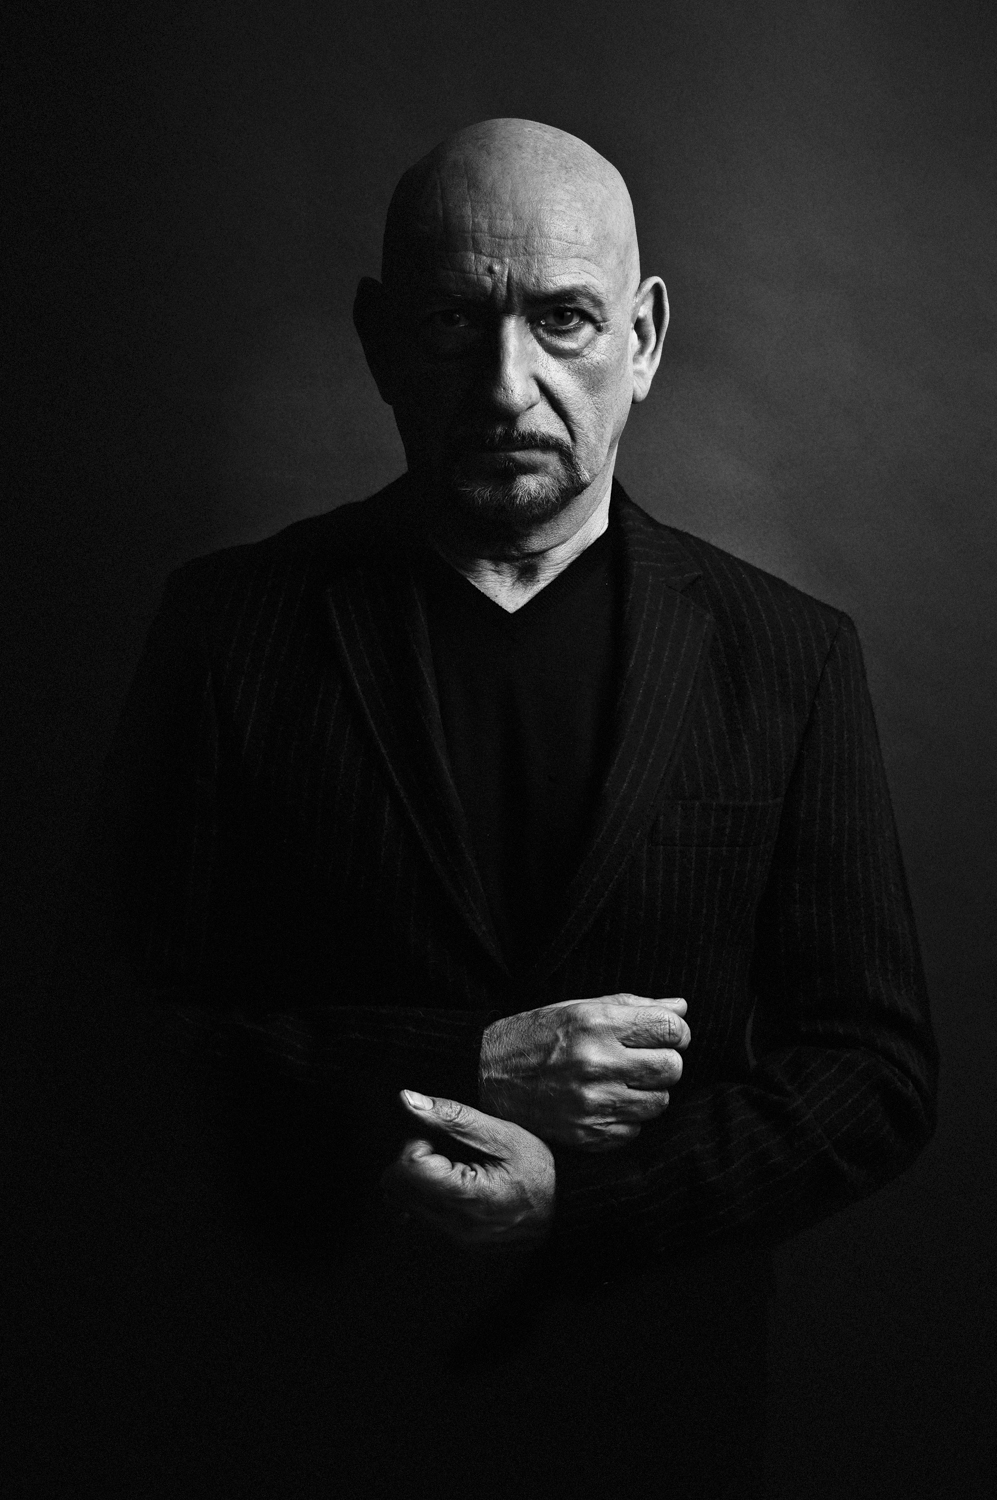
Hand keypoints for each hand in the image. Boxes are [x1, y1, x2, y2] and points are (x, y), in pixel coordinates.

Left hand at [382, 1090, 554, 1248]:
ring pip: (400, 1203)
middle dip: (412, 1159)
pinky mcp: (453, 1245)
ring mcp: (452, 1241)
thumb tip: (406, 1099)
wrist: (567, 1211)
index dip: (417, 1142)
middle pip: (394, 1188)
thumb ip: (452, 1117)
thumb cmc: (540, 1171)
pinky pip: (417, 1217)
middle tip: (448, 1151)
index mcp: (466, 1197)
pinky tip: (451, 1185)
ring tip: (453, 1168)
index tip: (445, 1138)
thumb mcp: (503, 1136)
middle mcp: (453, 1227)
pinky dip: (424, 1196)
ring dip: (417, 1178)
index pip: (404, 1168)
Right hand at [479, 994, 689, 1151]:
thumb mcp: (580, 1008)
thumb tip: (681, 1008)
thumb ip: (634, 1006)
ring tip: (622, 1081)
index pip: (670, 1028)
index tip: (666, 1034)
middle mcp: (596, 1062)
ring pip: (659, 1102)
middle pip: (672, 1067)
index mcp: (596, 1023)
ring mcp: (592, 1102)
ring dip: (648, 1091)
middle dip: (665, 1061)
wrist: (485, 1073)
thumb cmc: (537, 1035)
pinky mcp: (587, 1133)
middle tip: (644, 1059)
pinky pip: (635, 1130)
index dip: (677, 1031)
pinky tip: (605, 1102)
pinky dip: (627, 1118)